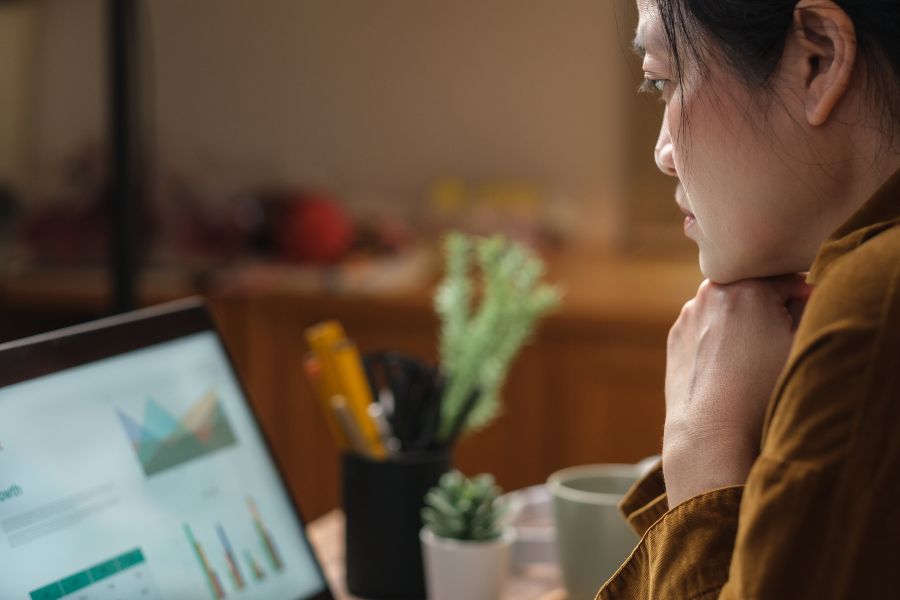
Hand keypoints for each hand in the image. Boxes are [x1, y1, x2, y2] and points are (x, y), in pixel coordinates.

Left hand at [663, 275, 811, 506]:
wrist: (711, 433)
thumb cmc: (763, 390)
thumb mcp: (799, 344)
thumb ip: (806, 306)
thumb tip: (799, 293)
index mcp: (746, 286)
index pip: (786, 276)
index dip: (803, 297)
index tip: (807, 320)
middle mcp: (710, 292)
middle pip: (752, 287)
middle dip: (769, 305)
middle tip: (780, 339)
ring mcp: (688, 314)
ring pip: (726, 307)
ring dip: (742, 319)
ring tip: (752, 359)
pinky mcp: (675, 337)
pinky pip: (705, 327)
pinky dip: (719, 337)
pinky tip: (729, 367)